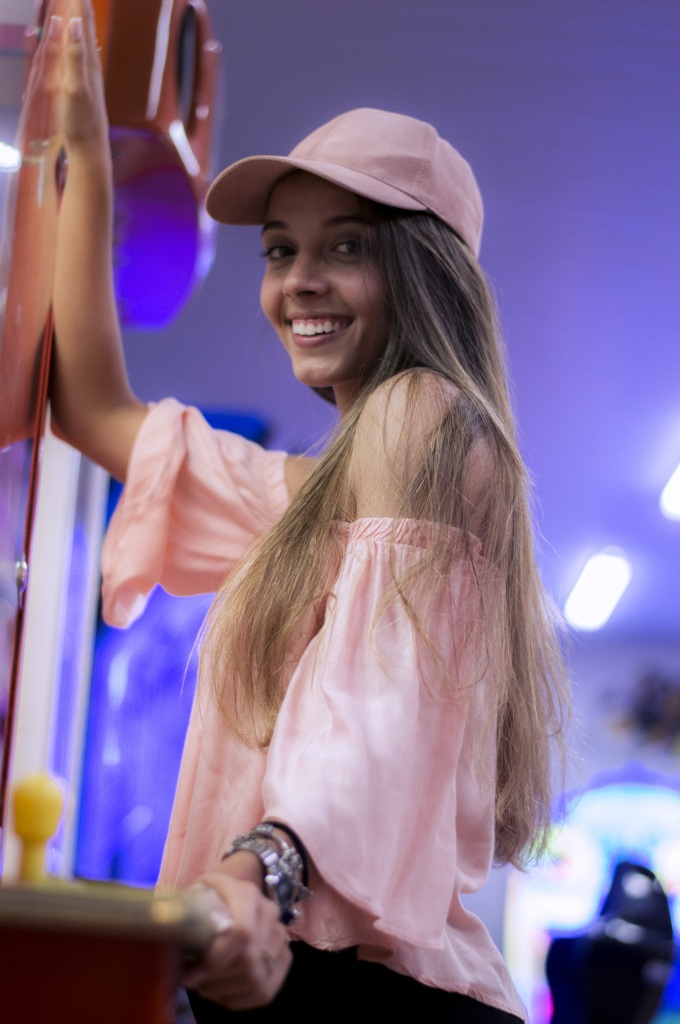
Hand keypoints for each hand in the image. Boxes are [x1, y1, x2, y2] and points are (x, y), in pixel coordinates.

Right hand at [56, 0, 109, 152]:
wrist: (90, 149)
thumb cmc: (81, 122)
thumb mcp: (74, 87)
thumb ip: (74, 55)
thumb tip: (75, 24)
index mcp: (88, 63)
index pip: (84, 23)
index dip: (79, 2)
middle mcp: (91, 66)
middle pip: (85, 28)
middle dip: (80, 6)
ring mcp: (88, 76)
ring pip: (83, 40)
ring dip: (79, 20)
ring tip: (76, 5)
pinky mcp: (83, 86)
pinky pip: (79, 54)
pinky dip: (75, 40)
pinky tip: (76, 41)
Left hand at [180, 856, 292, 1009]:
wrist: (243, 895)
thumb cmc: (214, 894)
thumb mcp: (199, 889)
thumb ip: (188, 906)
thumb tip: (175, 931)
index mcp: (249, 896)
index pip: (241, 933)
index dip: (215, 960)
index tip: (188, 974)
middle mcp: (271, 917)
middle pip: (246, 961)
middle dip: (214, 978)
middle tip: (191, 979)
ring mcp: (280, 941)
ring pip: (254, 980)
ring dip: (222, 989)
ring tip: (203, 983)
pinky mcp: (283, 962)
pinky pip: (262, 993)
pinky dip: (236, 997)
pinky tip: (219, 988)